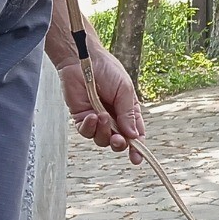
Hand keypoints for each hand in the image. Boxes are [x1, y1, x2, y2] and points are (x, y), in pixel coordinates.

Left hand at [58, 49, 144, 164]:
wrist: (83, 60)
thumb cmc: (108, 71)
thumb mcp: (125, 91)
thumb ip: (128, 114)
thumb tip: (134, 136)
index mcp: (129, 112)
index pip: (135, 134)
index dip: (137, 148)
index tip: (137, 159)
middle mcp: (114, 118)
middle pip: (119, 142)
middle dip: (119, 144)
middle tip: (119, 140)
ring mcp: (97, 120)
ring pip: (101, 139)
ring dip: (103, 132)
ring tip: (101, 116)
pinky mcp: (81, 118)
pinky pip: (85, 132)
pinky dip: (89, 127)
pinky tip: (91, 116)